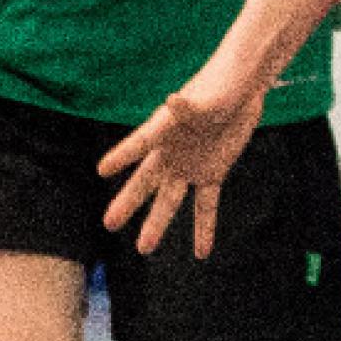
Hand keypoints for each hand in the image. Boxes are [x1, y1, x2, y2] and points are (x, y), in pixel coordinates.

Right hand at [97, 60, 269, 258]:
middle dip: (128, 203)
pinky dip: (204, 228)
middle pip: (145, 182)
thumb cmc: (218, 87)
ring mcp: (189, 166)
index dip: (121, 156)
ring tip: (144, 249)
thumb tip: (172, 100)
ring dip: (158, 223)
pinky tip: (201, 252)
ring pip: (170, 200)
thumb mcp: (205, 99)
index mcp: (163, 130)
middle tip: (109, 224)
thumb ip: (188, 107)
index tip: (101, 171)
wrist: (239, 91)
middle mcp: (170, 152)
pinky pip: (205, 206)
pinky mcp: (211, 174)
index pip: (139, 145)